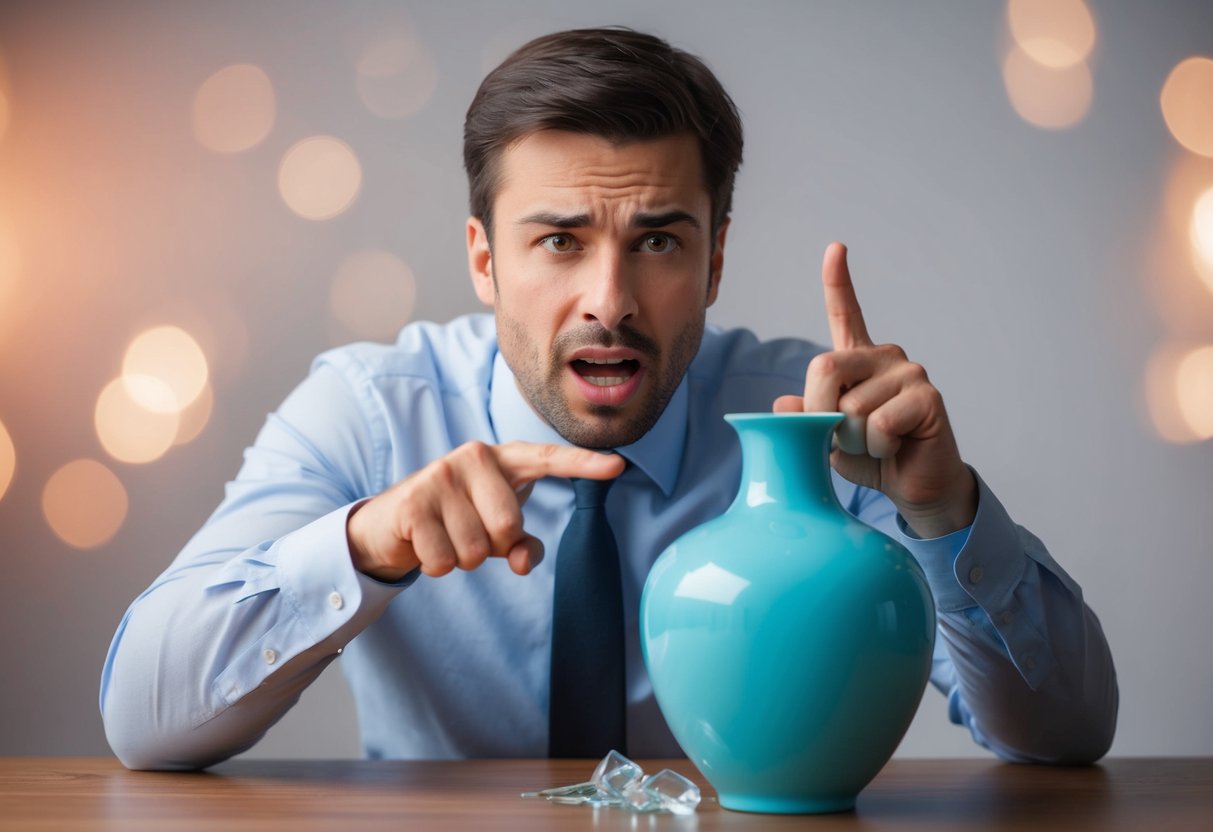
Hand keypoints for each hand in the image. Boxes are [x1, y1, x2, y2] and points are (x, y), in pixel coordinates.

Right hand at [347, 441, 625, 581]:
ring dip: (461, 558)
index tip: (618, 466)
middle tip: (468, 533)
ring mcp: (441, 475)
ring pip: (476, 549)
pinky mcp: (413, 501)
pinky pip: (444, 560)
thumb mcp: (495, 531)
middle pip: (509, 526)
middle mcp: (473, 457)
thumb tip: (523, 562)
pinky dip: (437, 565)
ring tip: (445, 537)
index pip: (548, 459)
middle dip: (491, 546)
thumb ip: (521, 545)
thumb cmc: (455, 522)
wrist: (391, 524)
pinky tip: (425, 544)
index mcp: (502, 459)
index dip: (583, 465)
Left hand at [773, 242, 976, 537]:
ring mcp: (908, 373)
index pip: (846, 313)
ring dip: (855, 439)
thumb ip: (803, 418)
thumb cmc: (870, 457)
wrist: (914, 485)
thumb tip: (782, 403)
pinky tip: (897, 446)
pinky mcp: (927, 396)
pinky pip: (880, 423)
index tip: (835, 248)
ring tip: (878, 443)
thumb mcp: (823, 439)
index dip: (838, 280)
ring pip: (852, 406)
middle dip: (819, 413)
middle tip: (840, 437)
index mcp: (858, 361)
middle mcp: (884, 358)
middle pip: (826, 368)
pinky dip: (878, 447)